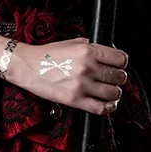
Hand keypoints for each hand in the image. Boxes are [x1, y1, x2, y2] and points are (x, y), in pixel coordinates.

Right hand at [7, 37, 128, 115]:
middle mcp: (87, 67)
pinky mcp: (75, 100)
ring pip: (113, 93)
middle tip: (113, 78)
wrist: (28, 66)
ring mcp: (82, 84)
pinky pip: (101, 108)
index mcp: (88, 50)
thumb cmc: (48, 54)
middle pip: (119, 76)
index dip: (122, 62)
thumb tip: (109, 52)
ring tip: (109, 91)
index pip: (120, 58)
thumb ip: (91, 46)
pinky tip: (107, 104)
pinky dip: (108, 108)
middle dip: (118, 78)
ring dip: (114, 93)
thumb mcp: (72, 42)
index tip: (119, 65)